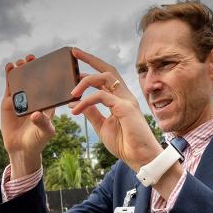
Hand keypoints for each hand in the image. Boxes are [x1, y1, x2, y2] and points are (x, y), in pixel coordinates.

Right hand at [0, 55, 55, 175]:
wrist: (21, 149)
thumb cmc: (38, 141)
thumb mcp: (45, 132)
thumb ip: (42, 123)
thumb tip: (36, 114)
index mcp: (48, 103)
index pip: (50, 86)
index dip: (49, 74)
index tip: (49, 62)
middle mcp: (35, 98)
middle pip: (34, 79)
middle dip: (33, 68)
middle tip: (32, 58)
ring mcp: (22, 99)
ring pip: (22, 80)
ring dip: (21, 69)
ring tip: (21, 61)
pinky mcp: (10, 102)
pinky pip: (10, 87)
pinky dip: (10, 76)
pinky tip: (10, 67)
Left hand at [69, 48, 161, 171]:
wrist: (140, 158)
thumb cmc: (125, 144)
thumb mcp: (102, 126)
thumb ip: (91, 112)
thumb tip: (76, 103)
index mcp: (119, 99)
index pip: (106, 77)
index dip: (92, 66)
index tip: (76, 62)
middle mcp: (124, 96)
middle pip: (107, 69)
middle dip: (90, 59)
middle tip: (73, 53)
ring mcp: (126, 100)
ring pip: (105, 78)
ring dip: (85, 81)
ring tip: (71, 93)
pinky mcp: (125, 107)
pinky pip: (102, 96)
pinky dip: (86, 100)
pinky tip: (76, 109)